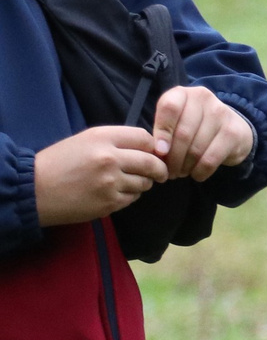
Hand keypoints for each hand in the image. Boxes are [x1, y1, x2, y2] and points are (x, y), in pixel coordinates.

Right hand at [33, 126, 167, 224]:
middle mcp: (110, 158)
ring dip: (141, 183)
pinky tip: (113, 193)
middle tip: (159, 173)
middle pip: (152, 162)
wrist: (34, 189)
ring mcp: (111, 182)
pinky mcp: (109, 202)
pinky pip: (132, 198)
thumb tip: (150, 148)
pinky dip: (128, 196)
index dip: (152, 147)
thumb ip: (117, 141)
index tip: (153, 153)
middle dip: (158, 169)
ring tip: (125, 182)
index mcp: (103, 137)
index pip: (146, 138)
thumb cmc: (59, 162)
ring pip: (144, 183)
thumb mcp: (86, 140)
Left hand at [152, 86, 253, 181]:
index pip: (169, 108)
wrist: (232, 128)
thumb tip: (158, 153)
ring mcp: (221, 114)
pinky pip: (211, 158)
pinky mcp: (233, 132)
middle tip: (169, 172)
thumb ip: (163, 132)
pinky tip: (197, 174)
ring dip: (185, 167)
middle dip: (173, 158)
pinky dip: (200, 171)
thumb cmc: (194, 126)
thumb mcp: (175, 121)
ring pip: (196, 149)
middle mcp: (203, 98)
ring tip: (181, 173)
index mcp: (183, 94)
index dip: (162, 132)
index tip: (159, 152)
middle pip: (183, 133)